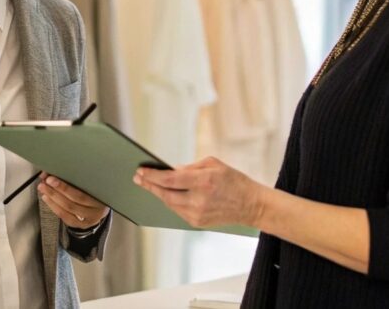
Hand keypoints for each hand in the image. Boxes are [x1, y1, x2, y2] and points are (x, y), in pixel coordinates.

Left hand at [37, 173, 109, 229]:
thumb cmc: (92, 191)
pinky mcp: (81, 224)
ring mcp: (90, 218)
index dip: (66, 185)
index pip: (84, 188)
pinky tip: (47, 198)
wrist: (99, 208)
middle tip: (46, 181)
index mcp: (103, 193)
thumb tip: (49, 173)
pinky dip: (54, 207)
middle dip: (58, 189)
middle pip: (76, 198)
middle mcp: (98, 207)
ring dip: (54, 197)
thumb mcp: (88, 182)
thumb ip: (73, 177)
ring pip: (70, 207)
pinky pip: (66, 216)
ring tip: (43, 188)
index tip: (52, 177)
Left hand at [134, 156, 263, 228]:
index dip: (152, 175)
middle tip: (137, 178)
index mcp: (204, 182)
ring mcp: (198, 214)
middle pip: (166, 194)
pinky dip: (169, 201)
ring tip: (146, 184)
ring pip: (169, 204)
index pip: (170, 179)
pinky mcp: (197, 223)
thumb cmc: (233, 180)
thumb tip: (170, 171)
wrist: (251, 205)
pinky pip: (177, 211)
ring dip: (157, 193)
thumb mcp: (214, 164)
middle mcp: (199, 200)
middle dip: (149, 185)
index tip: (140, 170)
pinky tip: (163, 194)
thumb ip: (190, 167)